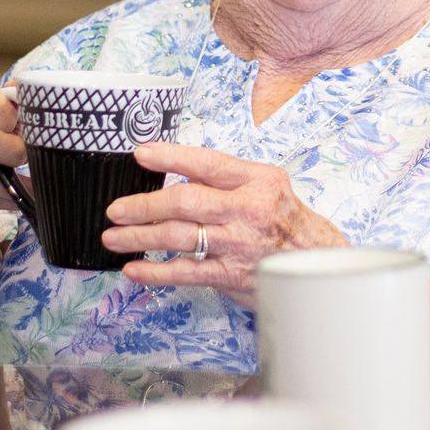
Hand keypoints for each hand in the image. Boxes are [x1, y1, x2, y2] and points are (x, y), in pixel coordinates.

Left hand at [101, 142, 347, 302]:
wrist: (315, 260)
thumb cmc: (283, 219)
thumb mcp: (265, 185)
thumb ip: (226, 180)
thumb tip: (175, 175)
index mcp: (255, 180)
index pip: (206, 163)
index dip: (171, 157)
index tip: (141, 154)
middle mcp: (247, 209)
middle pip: (185, 201)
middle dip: (143, 205)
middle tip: (116, 209)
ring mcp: (239, 243)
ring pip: (179, 236)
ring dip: (139, 237)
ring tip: (113, 237)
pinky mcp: (232, 274)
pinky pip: (186, 272)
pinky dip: (155, 271)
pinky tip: (134, 269)